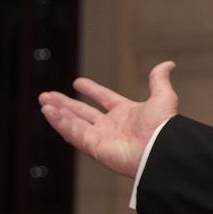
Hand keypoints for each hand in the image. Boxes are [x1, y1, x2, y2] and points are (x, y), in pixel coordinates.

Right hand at [38, 61, 179, 177]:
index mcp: (126, 113)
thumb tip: (168, 64)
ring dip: (58, 112)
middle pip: (83, 112)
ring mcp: (102, 137)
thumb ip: (159, 79)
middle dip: (65, 103)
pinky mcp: (94, 147)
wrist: (161, 149)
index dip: (91, 90)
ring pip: (74, 122)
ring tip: (44, 100)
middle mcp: (112, 126)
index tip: (78, 83)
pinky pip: (72, 132)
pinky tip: (48, 111)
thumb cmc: (164, 127)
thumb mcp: (163, 96)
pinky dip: (59, 122)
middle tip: (48, 95)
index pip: (104, 98)